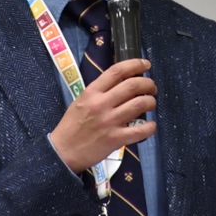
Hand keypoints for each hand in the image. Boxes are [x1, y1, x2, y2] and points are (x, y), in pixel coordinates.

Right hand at [50, 58, 156, 172]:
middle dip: (148, 84)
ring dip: (150, 102)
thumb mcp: (81, 101)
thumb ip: (100, 91)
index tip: (145, 65)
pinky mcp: (115, 139)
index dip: (135, 64)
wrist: (63, 151)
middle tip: (152, 88)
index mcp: (92, 92)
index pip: (117, 71)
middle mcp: (102, 104)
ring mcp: (109, 121)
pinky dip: (150, 126)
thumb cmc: (71, 125)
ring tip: (151, 103)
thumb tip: (122, 83)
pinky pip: (140, 131)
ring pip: (139, 104)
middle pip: (132, 85)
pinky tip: (151, 125)